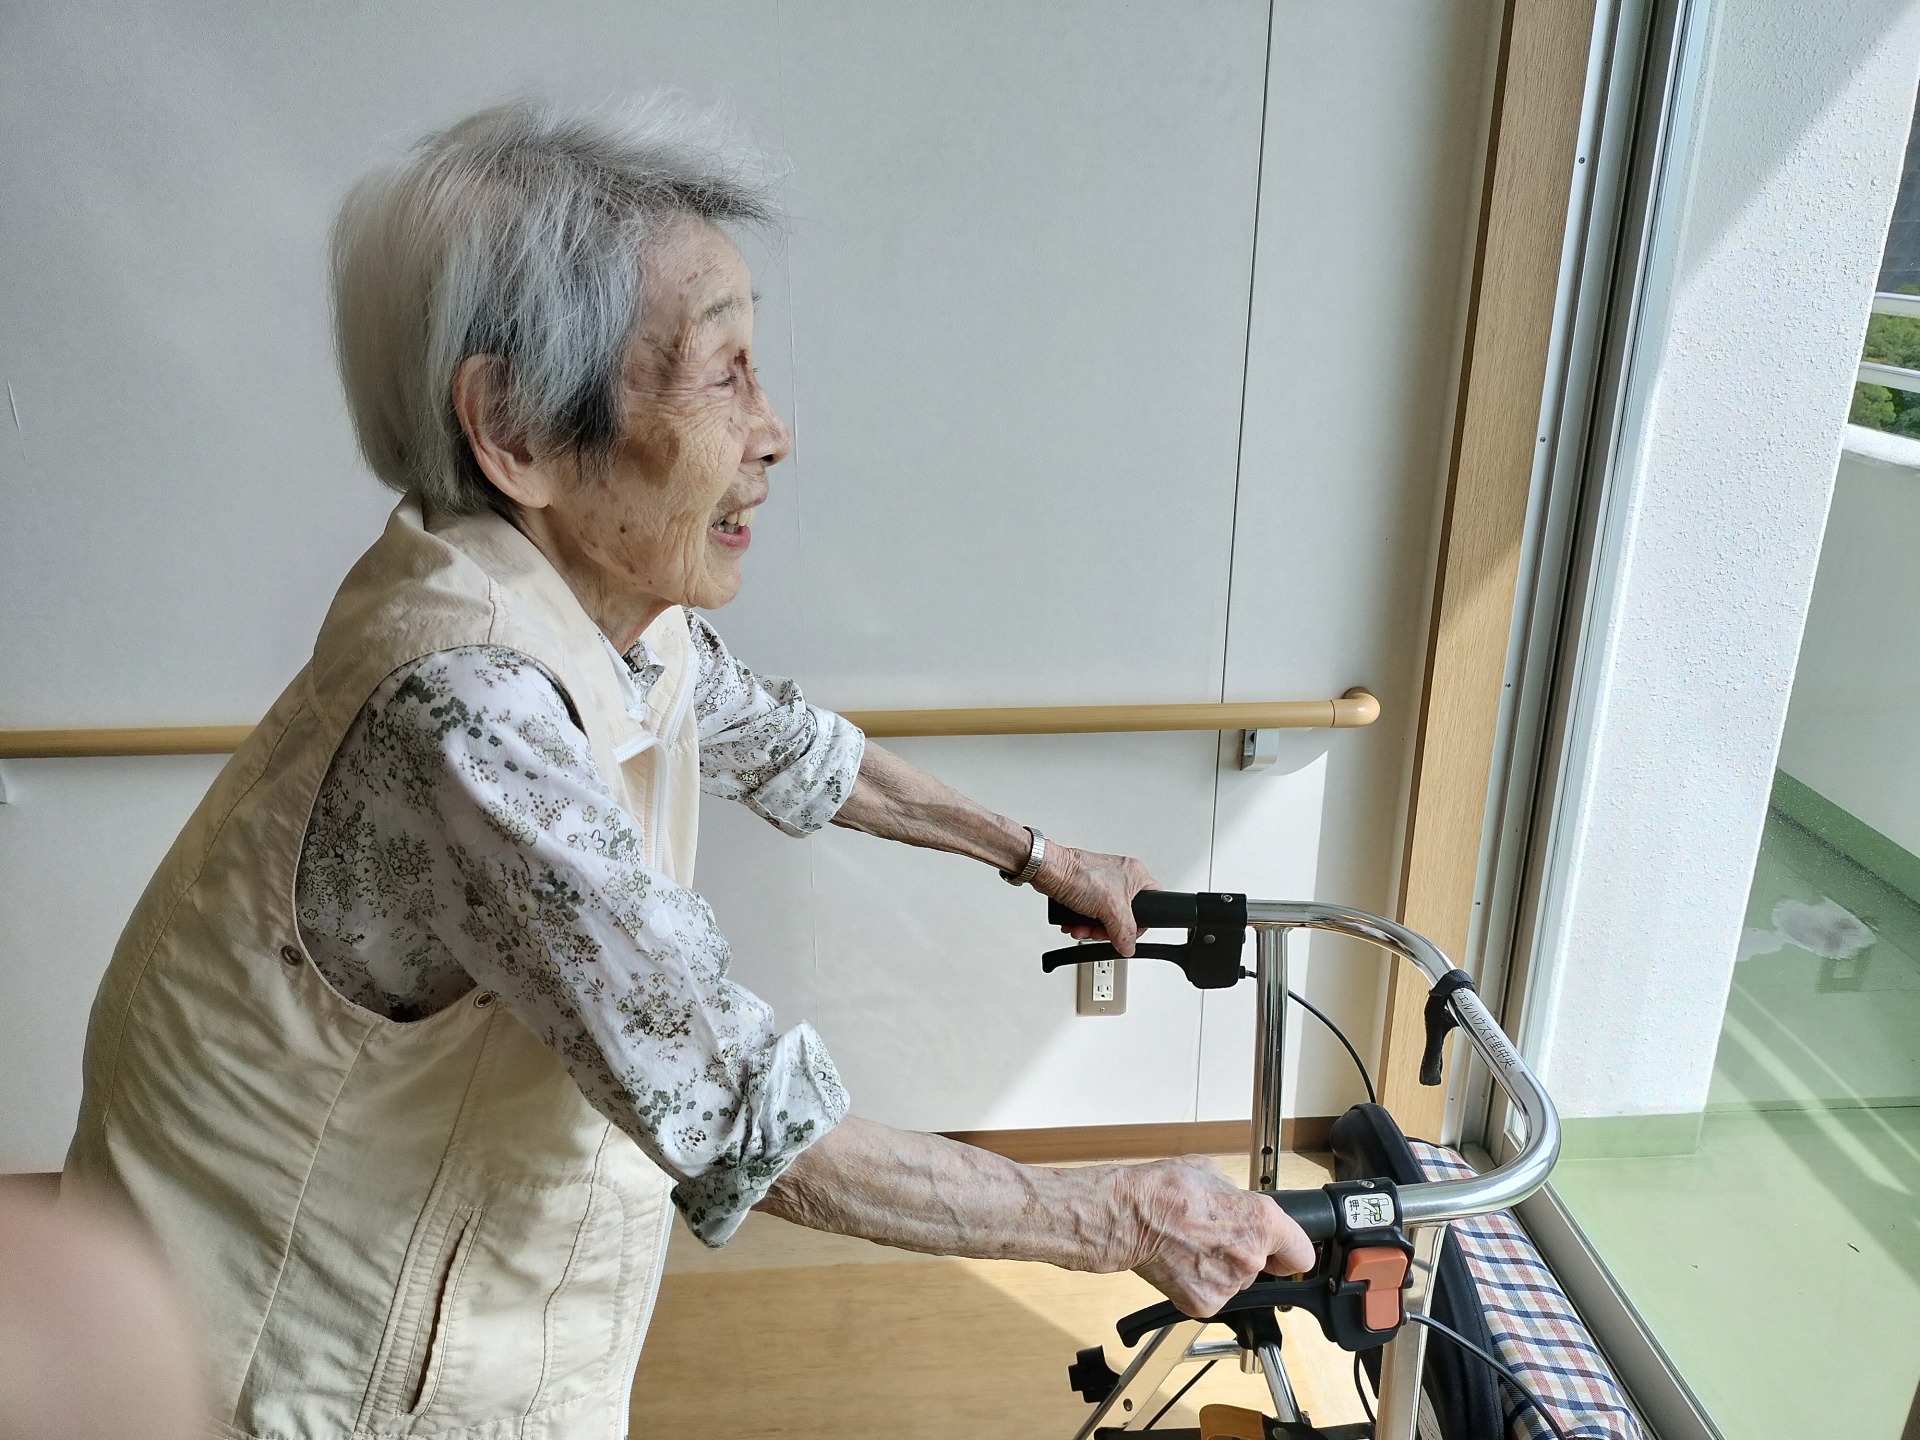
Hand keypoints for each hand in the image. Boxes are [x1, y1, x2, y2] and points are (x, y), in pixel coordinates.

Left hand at [1034, 843, 1157, 956]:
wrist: (1048, 870)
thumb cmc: (1078, 875)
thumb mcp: (1111, 909)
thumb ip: (1125, 933)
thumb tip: (1128, 947)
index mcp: (1136, 874)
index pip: (1154, 903)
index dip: (1142, 923)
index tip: (1128, 934)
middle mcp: (1121, 876)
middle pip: (1125, 914)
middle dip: (1108, 928)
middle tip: (1099, 931)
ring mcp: (1102, 882)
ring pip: (1105, 915)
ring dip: (1092, 927)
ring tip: (1082, 929)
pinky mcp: (1085, 888)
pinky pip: (1090, 911)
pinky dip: (1082, 921)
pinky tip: (1074, 924)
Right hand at [1111, 1156, 1316, 1316]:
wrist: (1128, 1217)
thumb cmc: (1164, 1191)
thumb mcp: (1211, 1174)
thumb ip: (1235, 1197)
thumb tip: (1236, 1205)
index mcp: (1261, 1222)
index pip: (1302, 1253)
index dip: (1291, 1251)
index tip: (1283, 1253)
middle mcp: (1250, 1257)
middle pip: (1261, 1266)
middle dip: (1242, 1253)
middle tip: (1213, 1237)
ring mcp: (1228, 1285)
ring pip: (1234, 1281)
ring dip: (1219, 1268)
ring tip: (1190, 1246)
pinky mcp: (1204, 1304)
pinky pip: (1211, 1295)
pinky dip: (1197, 1284)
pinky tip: (1180, 1262)